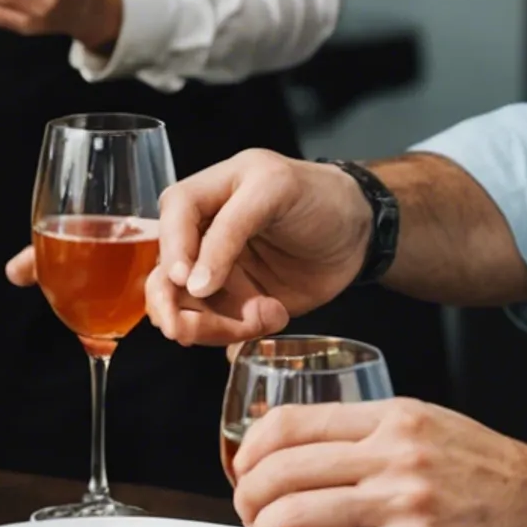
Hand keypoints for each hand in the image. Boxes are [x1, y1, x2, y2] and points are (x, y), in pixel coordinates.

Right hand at [145, 149, 373, 347]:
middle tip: (182, 329)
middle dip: (170, 304)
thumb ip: (230, 232)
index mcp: (209, 194)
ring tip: (251, 325)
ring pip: (185, 308)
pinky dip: (235, 335)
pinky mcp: (235, 303)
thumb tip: (192, 285)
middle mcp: (203, 236)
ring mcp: (216, 273)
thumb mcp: (275, 192)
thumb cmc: (321, 196)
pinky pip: (216, 328)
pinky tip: (271, 319)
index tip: (182, 280)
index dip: (172, 248)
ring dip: (207, 327)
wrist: (361, 235)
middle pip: (165, 271)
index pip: (173, 215)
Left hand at [230, 399, 526, 526]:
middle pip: (282, 471)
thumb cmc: (494, 473)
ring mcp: (402, 504)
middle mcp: (393, 455)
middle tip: (247, 516)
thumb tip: (303, 450)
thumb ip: (370, 434)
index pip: (291, 424)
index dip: (250, 451)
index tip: (243, 472)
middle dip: (248, 499)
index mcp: (392, 419)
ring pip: (294, 515)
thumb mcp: (429, 426)